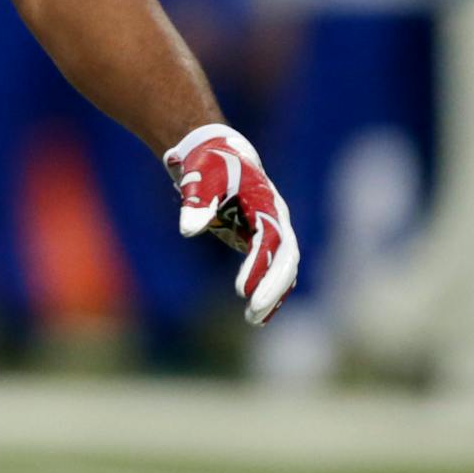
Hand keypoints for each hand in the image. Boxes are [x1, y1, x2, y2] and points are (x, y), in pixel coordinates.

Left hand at [164, 124, 298, 325]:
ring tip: (253, 320)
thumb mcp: (199, 177)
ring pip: (283, 268)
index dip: (259, 267)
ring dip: (273, 294)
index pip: (270, 241)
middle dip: (272, 287)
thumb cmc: (207, 163)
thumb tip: (188, 230)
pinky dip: (269, 291)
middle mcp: (276, 219)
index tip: (242, 291)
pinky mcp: (260, 239)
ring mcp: (272, 230)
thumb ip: (196, 202)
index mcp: (266, 204)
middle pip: (285, 259)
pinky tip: (258, 315)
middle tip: (252, 312)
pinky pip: (272, 269)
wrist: (215, 151)